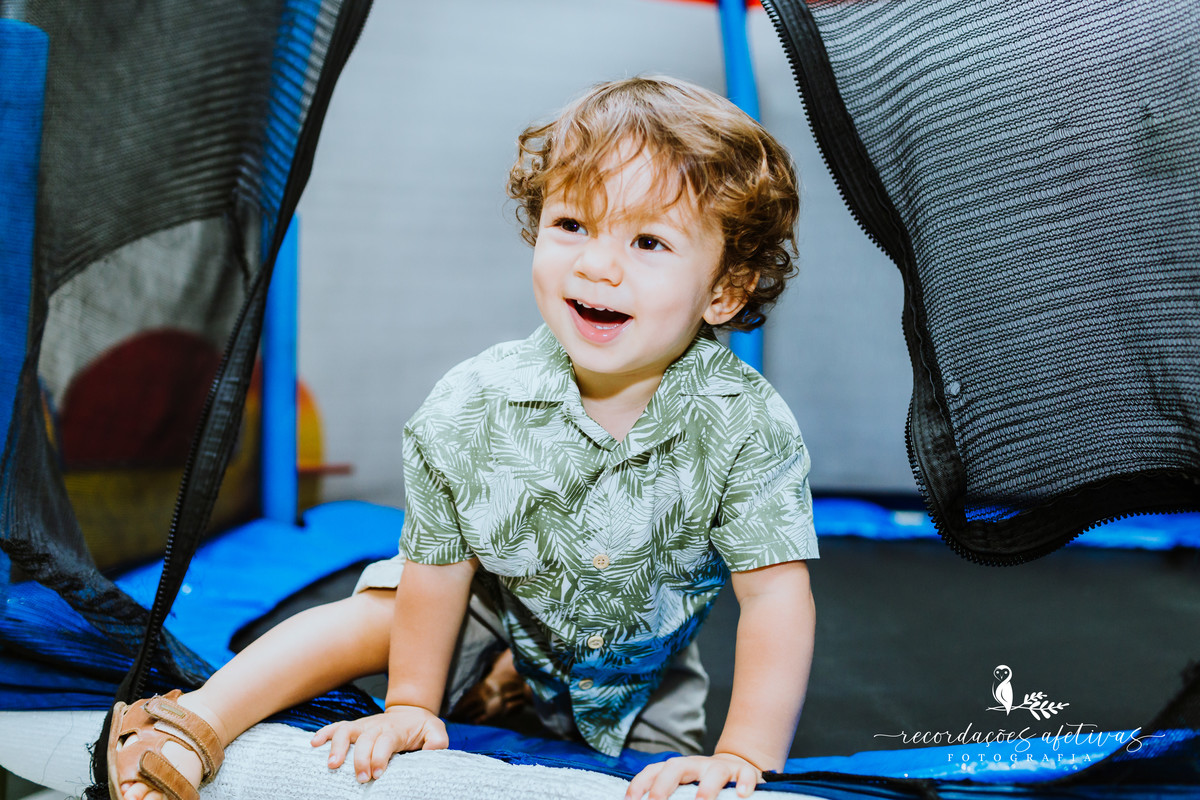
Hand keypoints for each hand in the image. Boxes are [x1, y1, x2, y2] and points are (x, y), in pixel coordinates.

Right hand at [310, 705, 448, 782]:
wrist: (411, 711)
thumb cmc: (422, 727)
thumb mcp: (436, 731)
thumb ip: (437, 741)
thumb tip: (431, 751)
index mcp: (395, 729)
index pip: (385, 741)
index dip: (379, 757)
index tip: (377, 774)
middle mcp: (376, 725)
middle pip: (365, 739)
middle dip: (360, 759)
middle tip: (361, 779)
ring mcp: (363, 725)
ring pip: (346, 730)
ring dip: (337, 746)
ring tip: (332, 765)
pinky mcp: (355, 727)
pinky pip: (336, 727)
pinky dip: (324, 733)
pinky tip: (314, 744)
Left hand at [625, 752, 761, 799]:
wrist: (736, 767)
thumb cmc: (704, 784)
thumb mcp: (684, 787)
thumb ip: (670, 795)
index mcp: (678, 768)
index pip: (654, 771)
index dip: (640, 784)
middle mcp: (696, 765)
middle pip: (677, 766)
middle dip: (665, 785)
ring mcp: (720, 767)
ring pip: (714, 770)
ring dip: (707, 787)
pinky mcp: (743, 773)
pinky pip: (745, 774)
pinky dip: (744, 783)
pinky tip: (741, 794)